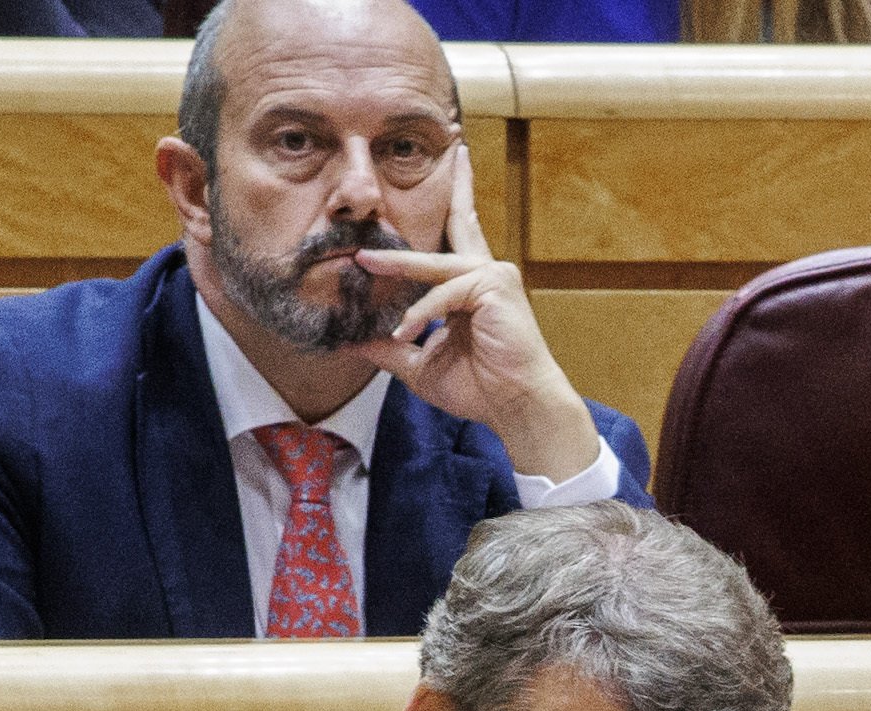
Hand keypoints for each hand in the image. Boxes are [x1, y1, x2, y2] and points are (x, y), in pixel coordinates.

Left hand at [344, 181, 606, 489]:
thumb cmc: (481, 389)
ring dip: (397, 267)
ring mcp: (494, 278)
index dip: (455, 201)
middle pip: (463, 220)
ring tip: (363, 263)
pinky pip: (444, 293)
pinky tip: (407, 333)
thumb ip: (391, 347)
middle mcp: (488, 273)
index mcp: (473, 286)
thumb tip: (353, 342)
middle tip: (455, 143)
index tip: (456, 165)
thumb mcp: (421, 364)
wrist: (517, 407)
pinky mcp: (494, 288)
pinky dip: (421, 313)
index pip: (459, 236)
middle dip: (457, 184)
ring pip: (435, 265)